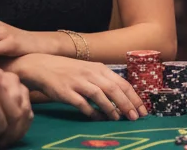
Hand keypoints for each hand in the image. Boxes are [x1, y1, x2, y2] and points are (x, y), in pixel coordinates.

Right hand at [7, 54, 147, 120]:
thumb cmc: (69, 71)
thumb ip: (103, 81)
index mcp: (100, 68)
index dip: (134, 97)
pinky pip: (82, 103)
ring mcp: (79, 82)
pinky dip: (91, 111)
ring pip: (100, 95)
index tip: (142, 109)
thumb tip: (120, 96)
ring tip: (118, 119)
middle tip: (135, 117)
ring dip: (111, 108)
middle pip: (114, 89)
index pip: (122, 83)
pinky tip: (97, 118)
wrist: (43, 67)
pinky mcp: (67, 92)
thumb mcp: (89, 71)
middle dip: (127, 104)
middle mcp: (91, 73)